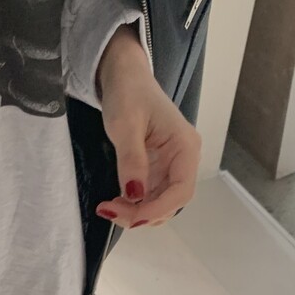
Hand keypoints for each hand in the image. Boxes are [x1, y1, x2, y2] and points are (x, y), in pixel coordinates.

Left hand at [93, 24, 201, 228]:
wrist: (124, 77)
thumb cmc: (128, 93)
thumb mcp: (125, 125)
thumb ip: (132, 161)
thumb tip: (135, 195)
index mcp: (185, 146)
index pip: (181, 190)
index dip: (157, 209)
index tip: (129, 217)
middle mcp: (184, 159)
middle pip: (172, 201)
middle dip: (143, 213)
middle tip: (109, 210)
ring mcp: (172, 165)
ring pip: (161, 202)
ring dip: (137, 212)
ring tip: (109, 206)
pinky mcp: (158, 168)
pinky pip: (151, 195)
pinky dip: (134, 204)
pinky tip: (115, 200)